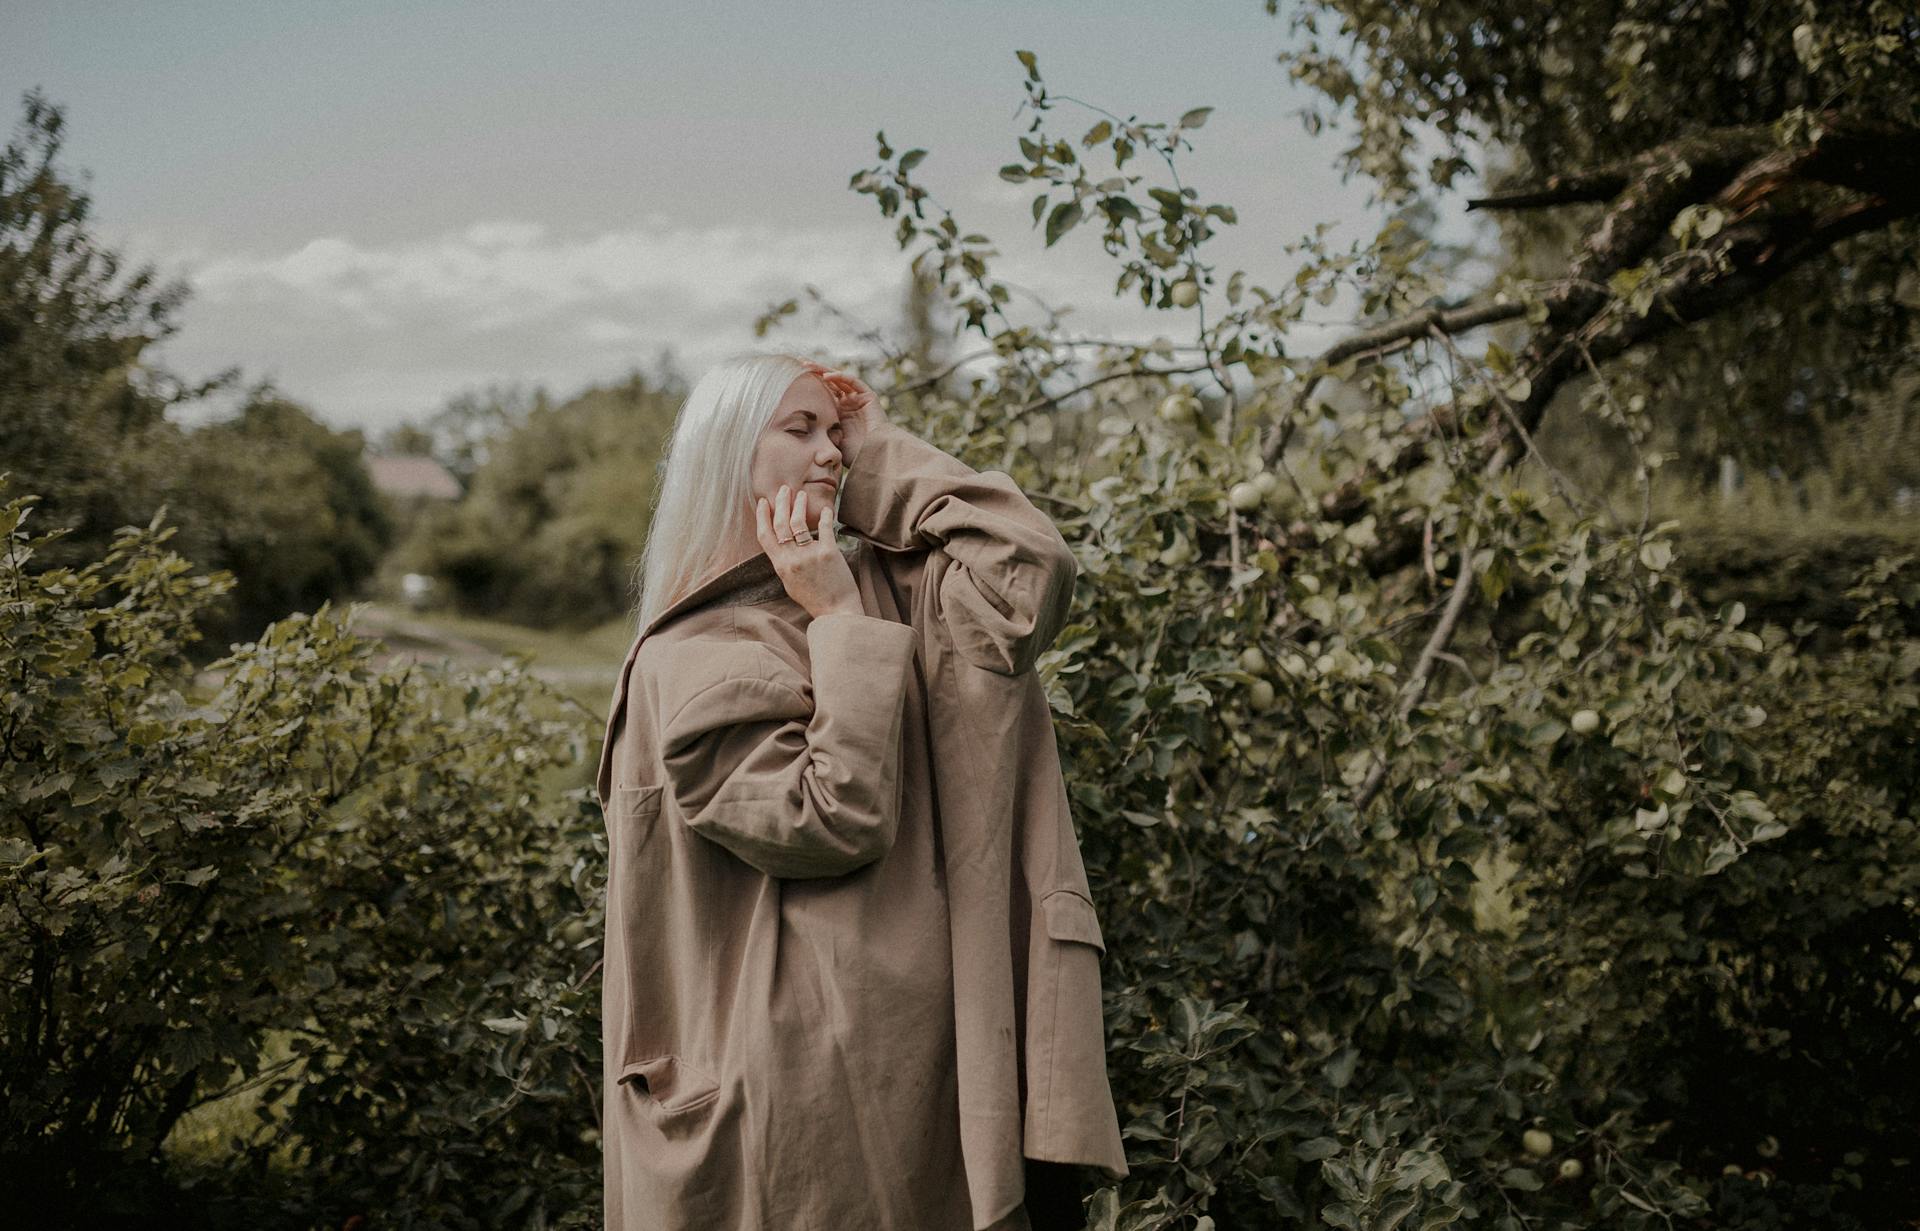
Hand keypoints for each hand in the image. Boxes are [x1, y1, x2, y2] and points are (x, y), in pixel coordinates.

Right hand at [755, 482, 861, 619]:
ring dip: (799, 505)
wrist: (837, 611)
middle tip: (784, 489)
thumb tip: (781, 545)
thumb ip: (784, 563)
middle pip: (780, 524)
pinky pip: (825, 527)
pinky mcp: (829, 553)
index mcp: (780, 566)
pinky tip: (827, 509)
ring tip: (802, 495)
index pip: (764, 536)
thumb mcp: (790, 583)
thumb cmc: (814, 599)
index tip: (762, 502)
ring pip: (798, 522)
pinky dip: (825, 516)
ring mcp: (810, 555)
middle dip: (780, 503)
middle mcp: (792, 559)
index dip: (762, 517)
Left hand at [796, 360, 887, 468]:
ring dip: (823, 370)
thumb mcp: (831, 440)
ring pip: (839, 378)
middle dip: (814, 372)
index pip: (823, 393)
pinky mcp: (868, 396)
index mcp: (839, 413)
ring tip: (807, 365)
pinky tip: (826, 376)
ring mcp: (858, 398)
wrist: (874, 456)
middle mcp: (848, 403)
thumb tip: (797, 432)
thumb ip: (819, 431)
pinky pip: (853, 381)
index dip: (810, 384)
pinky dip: (840, 377)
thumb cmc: (854, 453)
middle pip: (829, 383)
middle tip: (799, 363)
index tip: (792, 378)